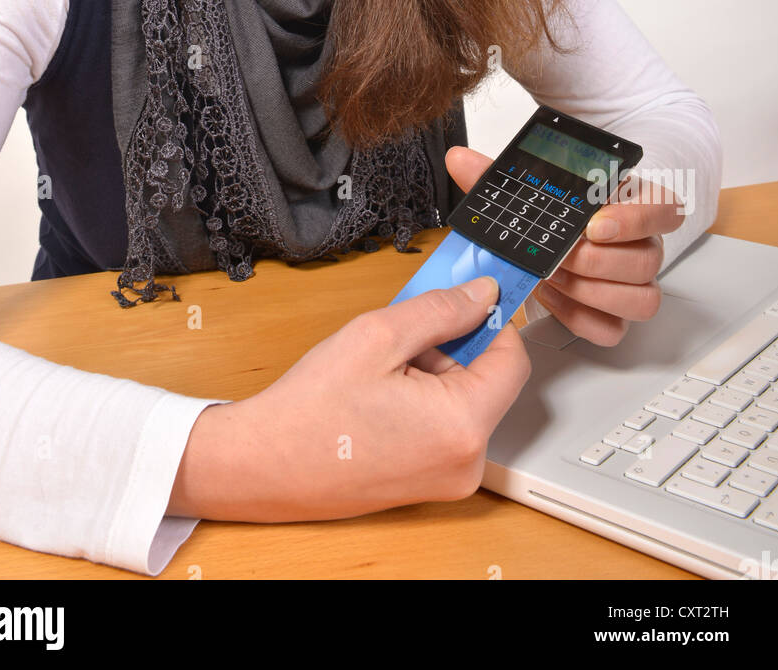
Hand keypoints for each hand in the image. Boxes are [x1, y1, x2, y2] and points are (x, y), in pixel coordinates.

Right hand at [168, 150, 531, 521]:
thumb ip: (440, 310)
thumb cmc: (312, 409)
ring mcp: (449, 477)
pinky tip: (382, 390)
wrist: (265, 465)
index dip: (492, 319)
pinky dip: (426, 397)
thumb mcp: (378, 336)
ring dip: (436, 370)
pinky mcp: (430, 483)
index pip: (513, 358)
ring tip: (383, 366)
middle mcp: (467, 461)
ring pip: (466, 400)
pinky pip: (447, 424)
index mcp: (462, 425)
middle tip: (405, 329)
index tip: (472, 294)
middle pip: (488, 379)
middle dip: (453, 345)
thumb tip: (483, 294)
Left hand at [445, 146, 683, 346]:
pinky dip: (581, 318)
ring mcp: (633, 283)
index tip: (594, 223)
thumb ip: (498, 173)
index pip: (665, 208)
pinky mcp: (616, 316)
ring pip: (641, 299)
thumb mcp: (530, 185)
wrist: (555, 235)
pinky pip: (614, 330)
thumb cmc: (555, 208)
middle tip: (560, 256)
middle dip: (597, 262)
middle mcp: (642, 245)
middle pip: (648, 260)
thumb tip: (459, 159)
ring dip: (592, 292)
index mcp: (633, 204)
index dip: (637, 219)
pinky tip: (552, 299)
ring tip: (554, 277)